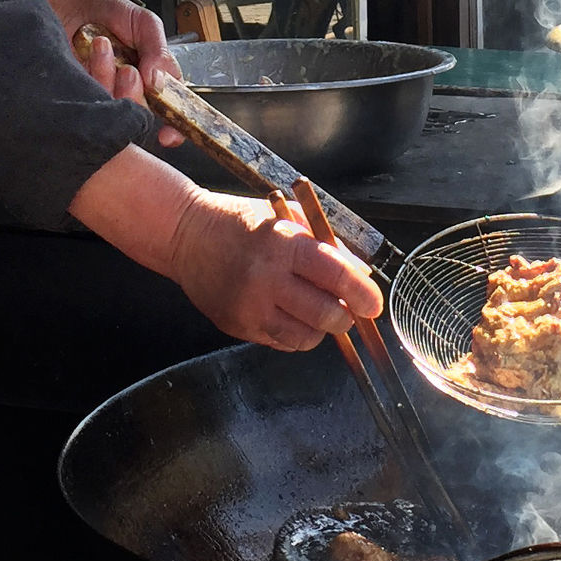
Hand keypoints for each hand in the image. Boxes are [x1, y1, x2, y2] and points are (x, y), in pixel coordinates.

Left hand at [34, 0, 184, 146]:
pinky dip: (90, 76)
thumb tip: (158, 82)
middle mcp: (128, 93)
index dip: (172, 129)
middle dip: (135, 97)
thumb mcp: (143, 23)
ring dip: (108, 76)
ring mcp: (101, 96)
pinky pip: (86, 101)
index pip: (169, 114)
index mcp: (153, 81)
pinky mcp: (76, 94)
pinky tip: (88, 53)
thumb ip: (158, 49)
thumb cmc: (107, 12)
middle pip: (140, 117)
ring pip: (112, 109)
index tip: (166, 135)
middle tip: (128, 70)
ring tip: (102, 45)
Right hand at [167, 192, 384, 350]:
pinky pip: (282, 343)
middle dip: (345, 316)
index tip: (374, 304)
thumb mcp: (288, 216)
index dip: (363, 294)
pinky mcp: (237, 326)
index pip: (336, 275)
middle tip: (344, 308)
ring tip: (312, 308)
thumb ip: (327, 243)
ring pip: (306, 337)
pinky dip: (295, 334)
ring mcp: (250, 307)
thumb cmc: (242, 222)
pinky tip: (287, 313)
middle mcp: (266, 279)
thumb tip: (361, 274)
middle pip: (326, 315)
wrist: (187, 235)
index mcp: (283, 244)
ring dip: (320, 328)